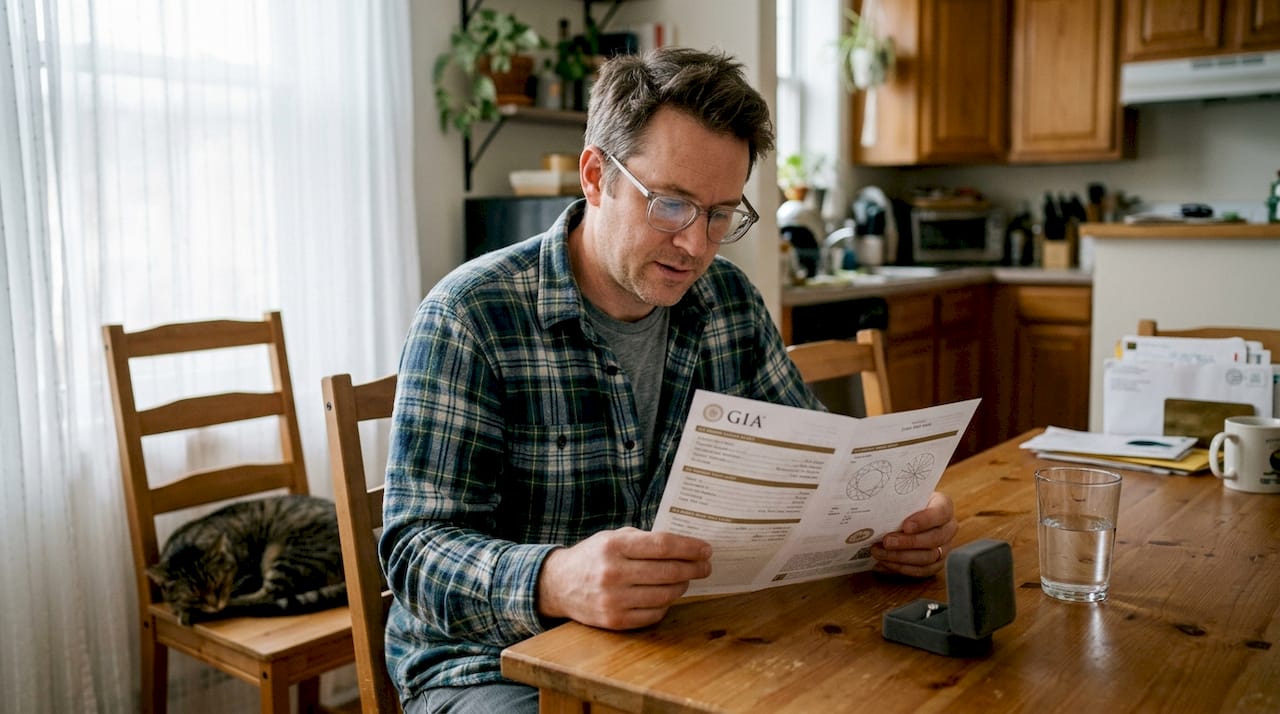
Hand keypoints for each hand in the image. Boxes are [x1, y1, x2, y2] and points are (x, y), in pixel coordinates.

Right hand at [537, 527, 712, 629]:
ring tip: (685, 579)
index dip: (689, 547)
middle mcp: (613, 573)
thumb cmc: (593, 557)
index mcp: (613, 546)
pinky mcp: (614, 621)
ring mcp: (613, 600)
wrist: (559, 585)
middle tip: (705, 566)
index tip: (706, 549)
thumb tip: (685, 546)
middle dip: (694, 568)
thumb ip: (644, 540)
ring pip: (665, 595)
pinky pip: (654, 614)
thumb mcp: (613, 537)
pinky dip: (666, 605)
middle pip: (668, 572)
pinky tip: (667, 595)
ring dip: (682, 586)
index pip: (662, 545)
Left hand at [869, 491, 956, 577]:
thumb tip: (878, 510)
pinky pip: (922, 570)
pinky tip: (885, 563)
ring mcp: (945, 547)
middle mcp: (949, 528)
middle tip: (886, 542)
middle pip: (934, 539)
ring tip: (879, 553)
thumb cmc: (905, 503)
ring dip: (901, 557)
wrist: (906, 515)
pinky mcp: (936, 563)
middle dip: (908, 542)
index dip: (924, 521)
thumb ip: (897, 502)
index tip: (905, 526)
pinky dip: (902, 568)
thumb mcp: (904, 498)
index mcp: (944, 506)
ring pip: (928, 557)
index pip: (940, 513)